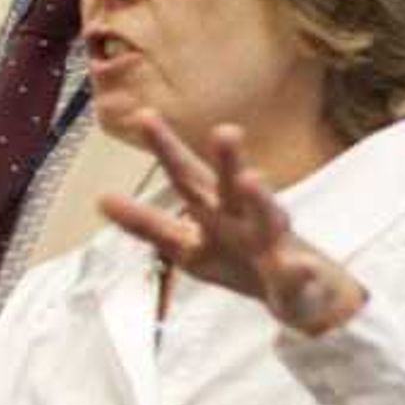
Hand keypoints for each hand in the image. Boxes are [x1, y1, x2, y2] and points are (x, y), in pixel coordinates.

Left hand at [99, 118, 369, 337]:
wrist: (305, 290)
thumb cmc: (240, 259)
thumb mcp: (187, 246)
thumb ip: (147, 225)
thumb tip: (100, 199)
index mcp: (215, 209)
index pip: (186, 174)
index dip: (167, 148)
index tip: (144, 115)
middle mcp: (244, 218)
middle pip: (231, 186)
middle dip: (227, 159)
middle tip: (224, 130)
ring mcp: (274, 245)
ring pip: (268, 218)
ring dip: (260, 199)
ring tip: (251, 178)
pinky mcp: (298, 278)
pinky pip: (298, 274)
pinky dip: (298, 269)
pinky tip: (298, 264)